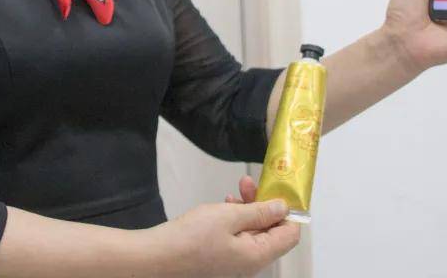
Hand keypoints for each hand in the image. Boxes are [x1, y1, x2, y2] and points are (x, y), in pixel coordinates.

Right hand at [147, 177, 299, 277]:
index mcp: (257, 256)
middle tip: (249, 182)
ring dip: (248, 209)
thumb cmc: (191, 237)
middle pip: (270, 232)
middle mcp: (250, 263)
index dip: (288, 211)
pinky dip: (235, 220)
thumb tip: (282, 207)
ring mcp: (234, 263)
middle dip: (264, 204)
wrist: (156, 258)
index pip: (290, 235)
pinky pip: (237, 238)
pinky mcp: (219, 259)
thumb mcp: (228, 216)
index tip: (278, 189)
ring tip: (235, 190)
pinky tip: (223, 206)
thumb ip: (258, 211)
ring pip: (252, 233)